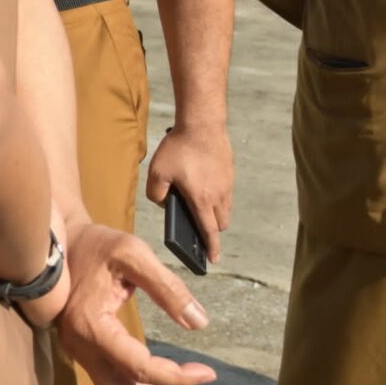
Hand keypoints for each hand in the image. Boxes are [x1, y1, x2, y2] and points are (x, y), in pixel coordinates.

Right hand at [51, 222, 216, 384]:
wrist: (58, 244)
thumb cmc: (96, 245)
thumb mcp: (133, 254)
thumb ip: (168, 287)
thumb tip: (200, 322)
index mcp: (91, 325)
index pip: (139, 366)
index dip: (177, 376)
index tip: (209, 373)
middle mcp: (81, 347)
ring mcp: (81, 353)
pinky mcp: (87, 352)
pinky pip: (116, 384)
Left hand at [146, 122, 235, 261]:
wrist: (203, 124)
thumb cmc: (179, 149)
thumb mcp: (157, 172)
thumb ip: (155, 194)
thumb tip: (164, 203)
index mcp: (202, 200)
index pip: (209, 232)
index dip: (211, 248)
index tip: (213, 260)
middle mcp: (219, 196)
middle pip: (220, 223)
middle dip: (211, 230)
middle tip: (198, 228)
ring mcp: (227, 184)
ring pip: (224, 208)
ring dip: (214, 212)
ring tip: (197, 205)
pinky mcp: (230, 173)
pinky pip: (225, 193)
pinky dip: (217, 196)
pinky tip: (201, 185)